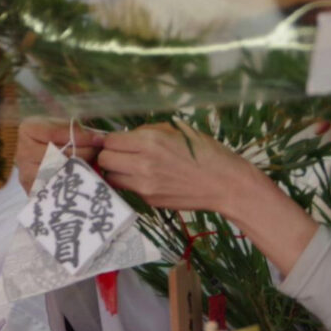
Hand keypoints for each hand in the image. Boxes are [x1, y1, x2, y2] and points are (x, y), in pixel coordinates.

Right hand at [16, 118, 103, 193]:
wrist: (46, 156)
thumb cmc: (59, 138)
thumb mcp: (66, 127)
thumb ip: (79, 131)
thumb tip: (98, 140)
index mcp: (28, 130)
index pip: (54, 133)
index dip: (79, 137)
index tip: (97, 140)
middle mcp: (22, 152)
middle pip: (57, 154)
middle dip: (83, 153)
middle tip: (97, 153)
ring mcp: (25, 174)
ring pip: (58, 172)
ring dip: (79, 169)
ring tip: (90, 164)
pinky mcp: (33, 191)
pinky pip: (55, 188)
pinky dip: (71, 184)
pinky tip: (81, 178)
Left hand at [99, 122, 317, 275]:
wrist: (226, 184)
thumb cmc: (206, 153)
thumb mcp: (178, 130)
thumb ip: (149, 131)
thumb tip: (129, 136)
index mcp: (150, 141)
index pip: (110, 140)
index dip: (111, 139)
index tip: (118, 140)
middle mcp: (143, 164)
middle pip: (104, 159)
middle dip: (109, 154)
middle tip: (122, 153)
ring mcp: (144, 185)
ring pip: (110, 177)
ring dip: (116, 170)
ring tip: (130, 166)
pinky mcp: (149, 200)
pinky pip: (128, 189)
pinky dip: (130, 183)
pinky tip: (146, 177)